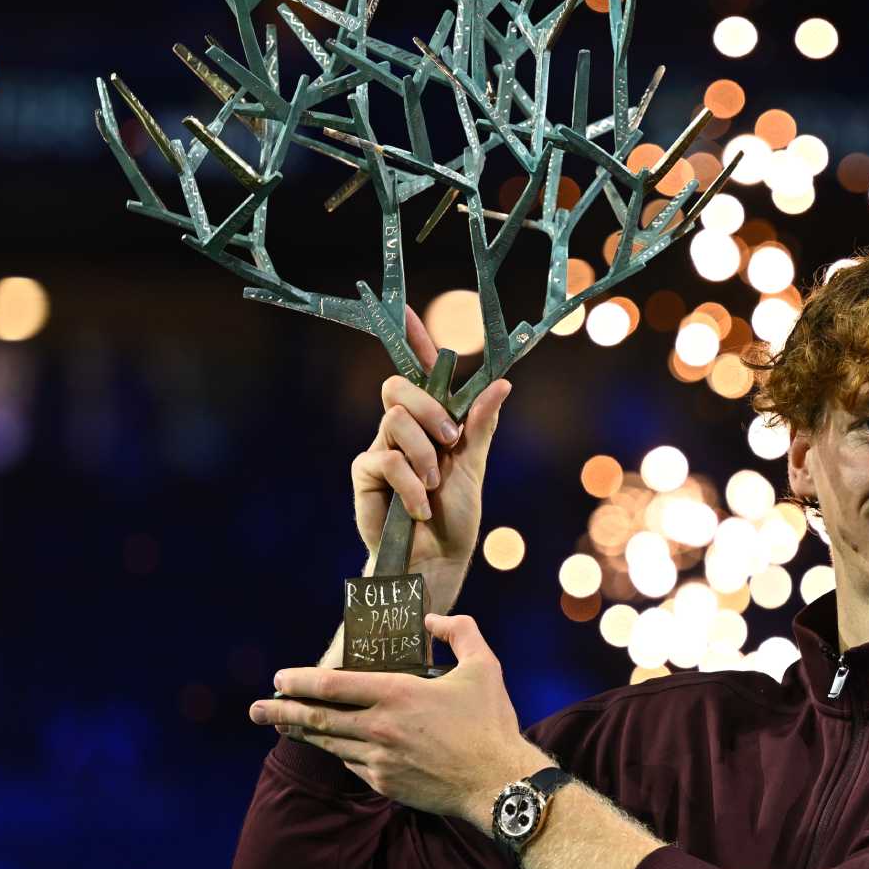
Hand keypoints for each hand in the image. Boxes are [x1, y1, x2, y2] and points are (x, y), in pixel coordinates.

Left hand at [253, 614, 548, 823]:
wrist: (498, 783)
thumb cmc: (491, 723)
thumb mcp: (484, 665)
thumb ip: (459, 631)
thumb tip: (433, 619)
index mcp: (398, 694)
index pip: (333, 685)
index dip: (300, 680)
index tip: (279, 677)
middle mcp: (380, 728)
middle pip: (316, 718)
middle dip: (280, 711)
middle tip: (254, 708)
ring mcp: (378, 760)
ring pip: (329, 744)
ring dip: (301, 733)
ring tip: (279, 726)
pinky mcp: (385, 784)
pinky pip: (351, 765)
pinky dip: (337, 752)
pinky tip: (330, 746)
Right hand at [352, 304, 511, 614]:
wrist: (436, 558)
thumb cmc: (455, 516)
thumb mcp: (473, 466)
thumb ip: (480, 425)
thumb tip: (502, 383)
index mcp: (432, 421)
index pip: (420, 372)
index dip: (412, 341)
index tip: (406, 310)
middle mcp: (403, 429)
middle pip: (400, 388)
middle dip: (429, 410)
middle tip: (450, 441)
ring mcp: (381, 449)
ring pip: (395, 422)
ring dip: (423, 456)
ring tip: (433, 486)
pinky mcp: (365, 474)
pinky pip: (384, 459)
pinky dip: (409, 485)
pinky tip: (418, 507)